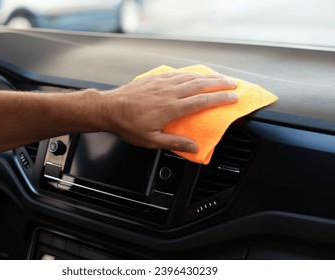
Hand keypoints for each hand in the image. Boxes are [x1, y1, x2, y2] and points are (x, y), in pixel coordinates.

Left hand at [101, 72, 238, 152]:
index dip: (220, 99)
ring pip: (190, 76)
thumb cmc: (128, 126)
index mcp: (171, 108)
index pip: (202, 102)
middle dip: (220, 83)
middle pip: (200, 85)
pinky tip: (195, 73)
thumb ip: (174, 142)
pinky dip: (190, 72)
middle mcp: (169, 92)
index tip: (233, 97)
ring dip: (208, 76)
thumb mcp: (151, 141)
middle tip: (234, 83)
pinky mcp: (154, 78)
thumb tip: (194, 147)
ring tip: (220, 77)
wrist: (109, 109)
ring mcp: (162, 83)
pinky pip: (177, 73)